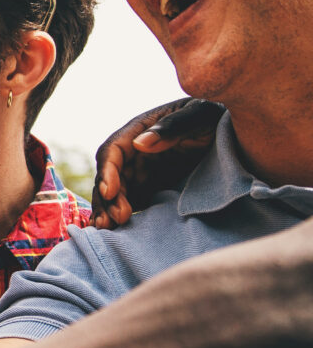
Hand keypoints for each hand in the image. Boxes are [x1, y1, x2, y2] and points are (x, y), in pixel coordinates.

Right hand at [93, 98, 220, 228]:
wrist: (240, 135)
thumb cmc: (218, 118)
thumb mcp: (201, 115)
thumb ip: (173, 126)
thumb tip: (140, 144)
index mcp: (140, 130)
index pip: (113, 152)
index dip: (107, 172)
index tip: (110, 192)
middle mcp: (134, 152)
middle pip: (109, 176)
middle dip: (107, 198)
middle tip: (117, 219)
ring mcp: (141, 171)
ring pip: (114, 193)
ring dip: (109, 210)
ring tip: (109, 230)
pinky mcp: (150, 188)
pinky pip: (129, 202)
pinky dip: (120, 216)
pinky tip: (116, 233)